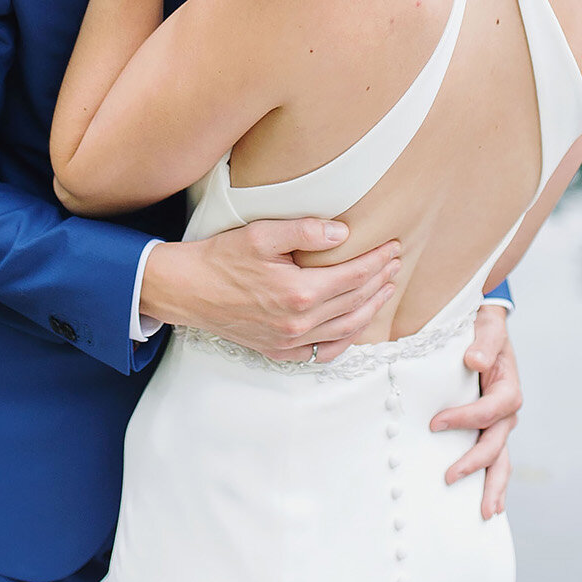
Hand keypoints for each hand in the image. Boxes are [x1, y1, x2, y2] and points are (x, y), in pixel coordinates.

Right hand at [140, 219, 402, 362]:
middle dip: (380, 281)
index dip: (378, 261)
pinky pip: (323, 350)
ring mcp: (290, 341)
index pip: (354, 276)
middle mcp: (299, 322)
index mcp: (299, 292)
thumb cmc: (220, 259)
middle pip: (355, 302)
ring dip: (371, 309)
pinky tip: (354, 324)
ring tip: (385, 289)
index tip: (393, 247)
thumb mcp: (260, 234)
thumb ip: (304, 230)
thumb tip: (342, 233)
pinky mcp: (279, 351)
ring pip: (346, 329)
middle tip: (396, 263)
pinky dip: (345, 338)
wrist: (185, 290)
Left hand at [430, 305, 519, 519]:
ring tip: (485, 513)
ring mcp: (499, 424)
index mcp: (508, 387)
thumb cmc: (483, 329)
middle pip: (497, 444)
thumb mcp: (487, 328)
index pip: (491, 410)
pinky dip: (488, 481)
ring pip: (499, 460)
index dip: (466, 418)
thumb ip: (484, 344)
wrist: (486, 330)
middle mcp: (506, 411)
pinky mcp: (488, 430)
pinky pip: (492, 459)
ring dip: (492, 486)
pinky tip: (484, 505)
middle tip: (449, 477)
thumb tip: (474, 361)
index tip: (436, 423)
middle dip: (475, 463)